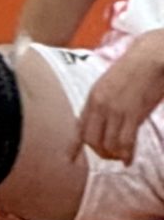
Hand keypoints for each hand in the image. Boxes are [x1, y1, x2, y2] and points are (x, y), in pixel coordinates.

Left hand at [77, 36, 163, 166]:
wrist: (150, 58)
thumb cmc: (133, 68)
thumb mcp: (109, 83)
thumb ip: (102, 101)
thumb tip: (101, 120)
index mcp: (93, 96)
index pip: (79, 126)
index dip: (74, 145)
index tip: (70, 159)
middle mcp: (100, 105)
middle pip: (91, 139)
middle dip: (99, 151)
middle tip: (108, 155)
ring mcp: (116, 110)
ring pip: (108, 144)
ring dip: (113, 154)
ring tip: (120, 157)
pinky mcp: (133, 114)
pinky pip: (126, 142)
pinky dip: (127, 154)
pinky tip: (128, 160)